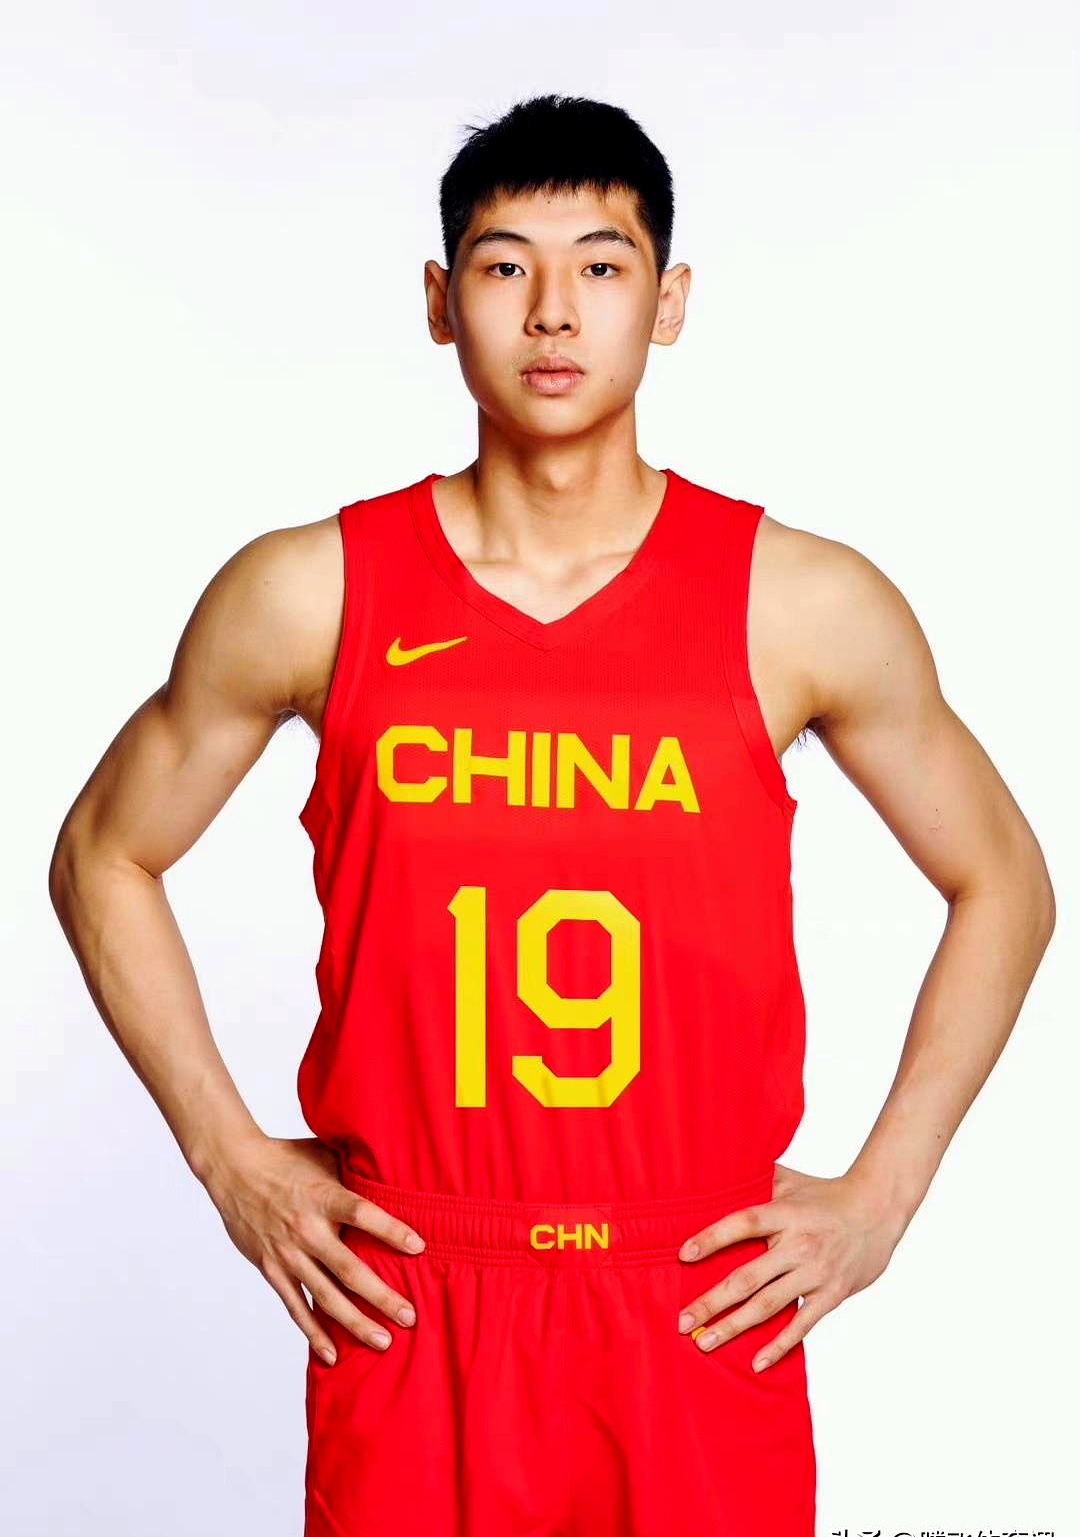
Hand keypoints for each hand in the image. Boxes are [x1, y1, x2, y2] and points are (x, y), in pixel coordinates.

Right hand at [202, 1134, 425, 1364]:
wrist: (235, 1170)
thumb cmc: (286, 1159)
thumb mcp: (324, 1155)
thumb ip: (355, 1170)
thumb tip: (394, 1168)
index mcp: (323, 1197)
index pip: (361, 1214)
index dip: (390, 1230)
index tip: (419, 1247)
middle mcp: (306, 1229)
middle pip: (348, 1269)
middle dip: (380, 1296)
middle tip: (409, 1317)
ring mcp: (288, 1254)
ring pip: (325, 1296)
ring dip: (354, 1322)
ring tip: (383, 1341)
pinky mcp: (272, 1270)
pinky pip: (296, 1307)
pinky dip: (313, 1333)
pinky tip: (333, 1354)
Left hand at [675, 1162, 904, 1371]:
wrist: (878, 1209)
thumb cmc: (826, 1194)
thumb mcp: (792, 1180)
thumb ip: (758, 1178)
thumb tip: (721, 1163)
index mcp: (785, 1213)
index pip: (743, 1224)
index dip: (712, 1238)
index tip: (684, 1255)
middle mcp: (798, 1244)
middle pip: (747, 1277)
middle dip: (712, 1302)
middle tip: (681, 1321)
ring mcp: (815, 1272)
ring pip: (768, 1305)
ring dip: (734, 1326)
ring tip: (705, 1342)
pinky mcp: (831, 1294)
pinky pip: (802, 1324)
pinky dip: (779, 1345)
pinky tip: (756, 1362)